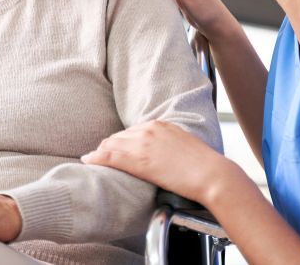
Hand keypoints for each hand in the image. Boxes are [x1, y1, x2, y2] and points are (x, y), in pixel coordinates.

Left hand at [81, 120, 232, 206]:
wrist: (211, 174)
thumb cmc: (203, 167)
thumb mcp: (184, 148)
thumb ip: (169, 146)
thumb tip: (164, 157)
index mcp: (161, 125)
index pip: (132, 131)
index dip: (121, 142)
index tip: (115, 149)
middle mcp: (149, 129)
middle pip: (119, 136)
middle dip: (109, 146)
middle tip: (100, 156)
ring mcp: (143, 143)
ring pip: (112, 145)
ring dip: (100, 152)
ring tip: (92, 159)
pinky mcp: (138, 159)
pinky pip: (109, 156)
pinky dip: (96, 158)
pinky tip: (88, 161)